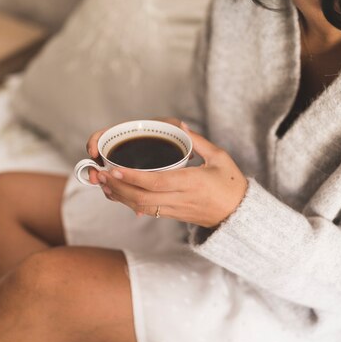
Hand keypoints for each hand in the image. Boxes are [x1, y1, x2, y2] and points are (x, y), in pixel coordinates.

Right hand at [85, 118, 184, 184]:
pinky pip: (121, 187)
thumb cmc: (173, 134)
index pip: (104, 135)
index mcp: (128, 134)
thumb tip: (182, 126)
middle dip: (95, 169)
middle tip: (96, 178)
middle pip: (101, 159)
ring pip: (110, 176)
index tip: (93, 152)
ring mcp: (125, 165)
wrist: (178, 148)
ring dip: (107, 184)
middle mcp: (123, 149)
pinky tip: (124, 201)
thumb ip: (176, 126)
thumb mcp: (173, 127)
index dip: (95, 142)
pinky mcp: (131, 179)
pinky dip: (121, 194)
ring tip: (108, 192)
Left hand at [96, 123, 247, 227]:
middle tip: (101, 174)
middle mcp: (180, 199)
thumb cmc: (231, 184)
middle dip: (119, 187)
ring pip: (141, 206)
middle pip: (142, 197)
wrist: (239, 214)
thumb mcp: (220, 158)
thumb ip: (198, 142)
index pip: (157, 183)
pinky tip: (117, 193)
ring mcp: (175, 209)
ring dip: (120, 196)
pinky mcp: (172, 215)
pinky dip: (129, 202)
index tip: (116, 169)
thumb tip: (179, 127)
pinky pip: (147, 210)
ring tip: (103, 183)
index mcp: (192, 183)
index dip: (134, 177)